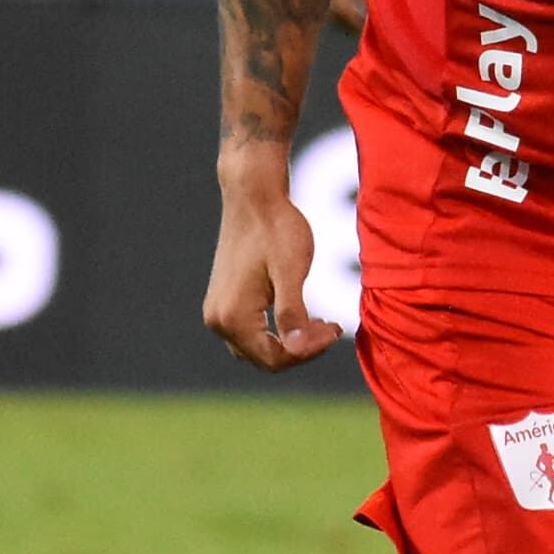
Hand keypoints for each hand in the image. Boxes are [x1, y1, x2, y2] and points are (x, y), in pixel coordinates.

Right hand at [204, 144, 343, 369]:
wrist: (253, 195)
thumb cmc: (276, 228)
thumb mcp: (291, 271)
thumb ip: (293, 313)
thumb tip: (298, 349)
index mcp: (232, 317)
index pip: (276, 358)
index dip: (310, 351)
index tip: (335, 327)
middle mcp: (217, 320)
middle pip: (265, 358)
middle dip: (302, 348)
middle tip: (331, 325)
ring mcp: (217, 311)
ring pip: (257, 348)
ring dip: (290, 342)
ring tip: (320, 321)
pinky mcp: (224, 300)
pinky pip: (251, 332)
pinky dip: (278, 330)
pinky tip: (303, 313)